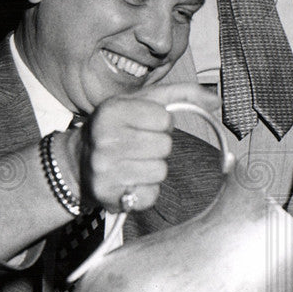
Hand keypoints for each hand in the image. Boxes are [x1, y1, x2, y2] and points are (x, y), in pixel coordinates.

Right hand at [72, 82, 219, 211]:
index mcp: (112, 111)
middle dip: (158, 146)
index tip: (144, 125)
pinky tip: (129, 180)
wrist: (77, 162)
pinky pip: (152, 195)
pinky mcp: (110, 196)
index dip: (160, 123)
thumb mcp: (142, 102)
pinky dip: (146, 189)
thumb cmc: (117, 129)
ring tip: (133, 162)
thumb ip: (181, 95)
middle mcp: (105, 140)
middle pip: (165, 146)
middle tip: (138, 146)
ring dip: (153, 168)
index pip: (165, 119)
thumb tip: (215, 99)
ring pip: (160, 171)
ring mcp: (105, 170)